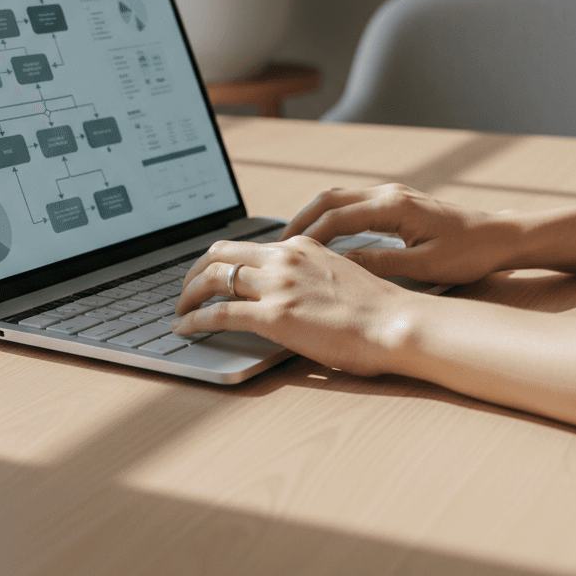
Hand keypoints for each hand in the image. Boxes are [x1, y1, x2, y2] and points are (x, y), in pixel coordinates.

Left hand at [171, 236, 417, 376]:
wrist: (396, 323)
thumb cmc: (377, 311)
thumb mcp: (339, 277)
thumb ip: (310, 277)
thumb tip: (293, 292)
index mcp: (301, 247)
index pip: (246, 246)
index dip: (220, 261)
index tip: (210, 275)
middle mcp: (285, 258)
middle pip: (220, 253)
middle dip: (194, 272)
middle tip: (186, 291)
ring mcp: (278, 285)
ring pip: (213, 278)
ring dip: (188, 294)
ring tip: (179, 311)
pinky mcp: (275, 316)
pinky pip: (219, 314)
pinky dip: (194, 320)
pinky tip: (184, 328)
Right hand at [279, 184, 516, 284]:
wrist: (500, 236)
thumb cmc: (468, 253)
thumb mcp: (424, 267)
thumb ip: (380, 264)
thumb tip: (339, 267)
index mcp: (394, 206)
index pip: (337, 218)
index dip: (308, 236)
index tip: (286, 255)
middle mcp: (389, 193)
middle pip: (330, 199)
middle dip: (300, 220)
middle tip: (276, 245)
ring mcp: (393, 194)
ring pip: (340, 198)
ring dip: (314, 216)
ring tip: (292, 242)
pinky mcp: (397, 201)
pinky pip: (354, 204)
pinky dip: (332, 217)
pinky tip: (324, 237)